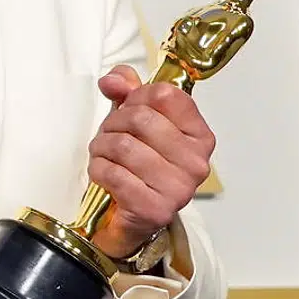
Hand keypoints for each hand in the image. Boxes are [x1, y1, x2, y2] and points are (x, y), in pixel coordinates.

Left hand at [87, 65, 214, 258]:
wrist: (131, 217)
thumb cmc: (136, 166)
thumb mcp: (134, 120)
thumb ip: (126, 91)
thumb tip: (114, 80)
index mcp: (200, 135)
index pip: (165, 94)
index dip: (137, 97)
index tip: (130, 109)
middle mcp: (196, 162)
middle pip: (140, 117)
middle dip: (113, 123)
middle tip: (109, 135)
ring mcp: (179, 189)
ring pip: (123, 145)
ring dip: (101, 147)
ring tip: (104, 155)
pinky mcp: (155, 210)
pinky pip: (114, 174)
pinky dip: (99, 169)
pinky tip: (103, 174)